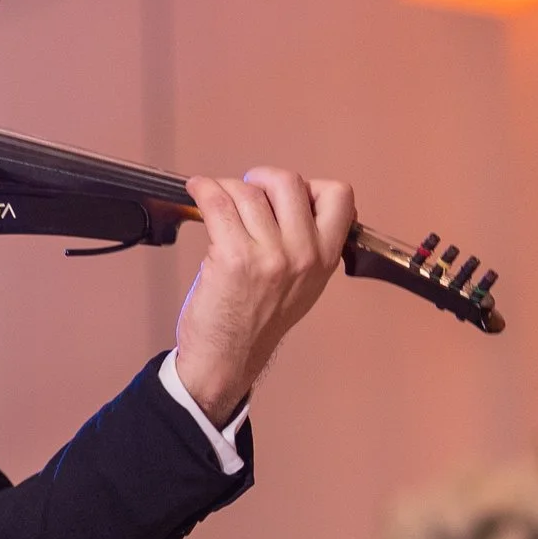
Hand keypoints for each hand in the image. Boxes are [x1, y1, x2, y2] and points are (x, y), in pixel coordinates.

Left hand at [172, 168, 355, 417]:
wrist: (228, 359)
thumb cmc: (258, 322)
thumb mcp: (304, 286)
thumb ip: (308, 245)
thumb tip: (290, 201)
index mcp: (326, 258)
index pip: (339, 196)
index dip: (310, 186)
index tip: (285, 197)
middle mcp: (303, 254)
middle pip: (288, 182)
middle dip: (262, 179)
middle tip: (246, 191)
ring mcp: (269, 254)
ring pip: (248, 191)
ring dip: (226, 188)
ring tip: (216, 199)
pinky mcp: (233, 256)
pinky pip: (217, 202)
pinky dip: (203, 189)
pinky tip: (197, 191)